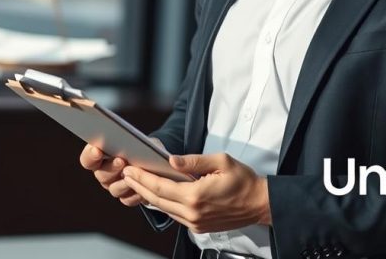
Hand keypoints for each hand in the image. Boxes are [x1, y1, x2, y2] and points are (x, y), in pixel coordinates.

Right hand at [79, 140, 162, 207]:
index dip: (90, 156)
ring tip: (133, 175)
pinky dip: (134, 194)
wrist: (153, 159)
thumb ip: (125, 140)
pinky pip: (127, 199)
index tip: (96, 150)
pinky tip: (141, 188)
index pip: (87, 159)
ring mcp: (114, 186)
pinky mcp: (127, 197)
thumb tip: (125, 140)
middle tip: (121, 160)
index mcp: (99, 157)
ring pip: (114, 189)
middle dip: (111, 168)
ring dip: (123, 183)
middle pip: (101, 175)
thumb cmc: (140, 146)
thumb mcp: (134, 139)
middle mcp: (104, 173)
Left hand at [121, 152, 271, 232]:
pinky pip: (174, 214)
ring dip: (148, 195)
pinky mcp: (198, 227)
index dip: (142, 178)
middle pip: (157, 199)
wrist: (260, 204)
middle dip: (139, 186)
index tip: (129, 169)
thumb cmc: (243, 180)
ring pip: (164, 208)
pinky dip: (162, 203)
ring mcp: (195, 223)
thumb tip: (171, 160)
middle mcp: (192, 213)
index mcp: (195, 196)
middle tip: (126, 174)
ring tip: (136, 182)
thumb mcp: (221, 161)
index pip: (160, 187)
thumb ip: (194, 161)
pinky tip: (155, 194)